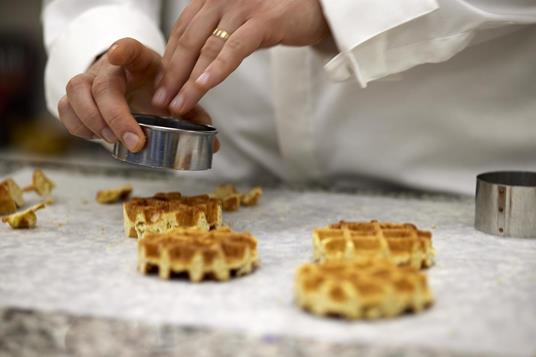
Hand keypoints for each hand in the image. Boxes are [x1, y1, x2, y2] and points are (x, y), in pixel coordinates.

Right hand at [58, 38, 218, 151]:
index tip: (118, 54)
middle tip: (134, 141)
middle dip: (116, 115)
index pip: (128, 48)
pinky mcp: (76, 98)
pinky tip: (97, 138)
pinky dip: (78, 126)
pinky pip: (65, 108)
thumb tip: (213, 144)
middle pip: (103, 83)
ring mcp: (90, 80)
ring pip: (76, 91)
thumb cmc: (155, 92)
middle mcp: (111, 68)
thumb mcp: (174, 100)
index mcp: (139, 62)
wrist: (133, 90)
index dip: (122, 50)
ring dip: (94, 120)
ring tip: (114, 141)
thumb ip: (193, 118)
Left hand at [152, 0, 329, 114]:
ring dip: (188, 80)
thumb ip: (218, 32)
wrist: (319, 3)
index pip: (181, 31)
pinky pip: (233, 50)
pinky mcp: (262, 21)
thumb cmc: (280, 13)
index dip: (168, 61)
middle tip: (161, 101)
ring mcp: (240, 8)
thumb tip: (196, 63)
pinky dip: (216, 70)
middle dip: (172, 75)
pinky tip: (204, 87)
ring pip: (206, 48)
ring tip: (178, 104)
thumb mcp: (241, 19)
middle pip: (187, 41)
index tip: (160, 86)